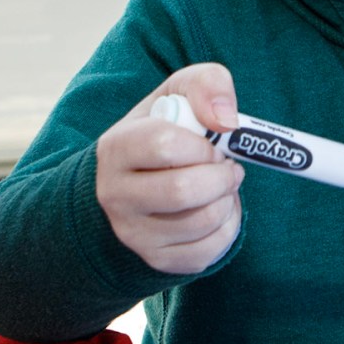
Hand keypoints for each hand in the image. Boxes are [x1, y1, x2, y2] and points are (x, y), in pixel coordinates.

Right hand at [96, 63, 245, 274]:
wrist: (133, 182)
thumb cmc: (164, 130)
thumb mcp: (178, 94)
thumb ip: (206, 84)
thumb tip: (227, 122)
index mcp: (116, 148)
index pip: (164, 145)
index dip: (202, 145)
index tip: (210, 144)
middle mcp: (115, 195)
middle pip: (182, 190)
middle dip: (221, 177)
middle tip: (226, 168)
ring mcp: (133, 233)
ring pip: (201, 222)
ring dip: (228, 200)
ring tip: (222, 187)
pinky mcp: (157, 259)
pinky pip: (208, 251)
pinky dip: (228, 228)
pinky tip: (217, 210)